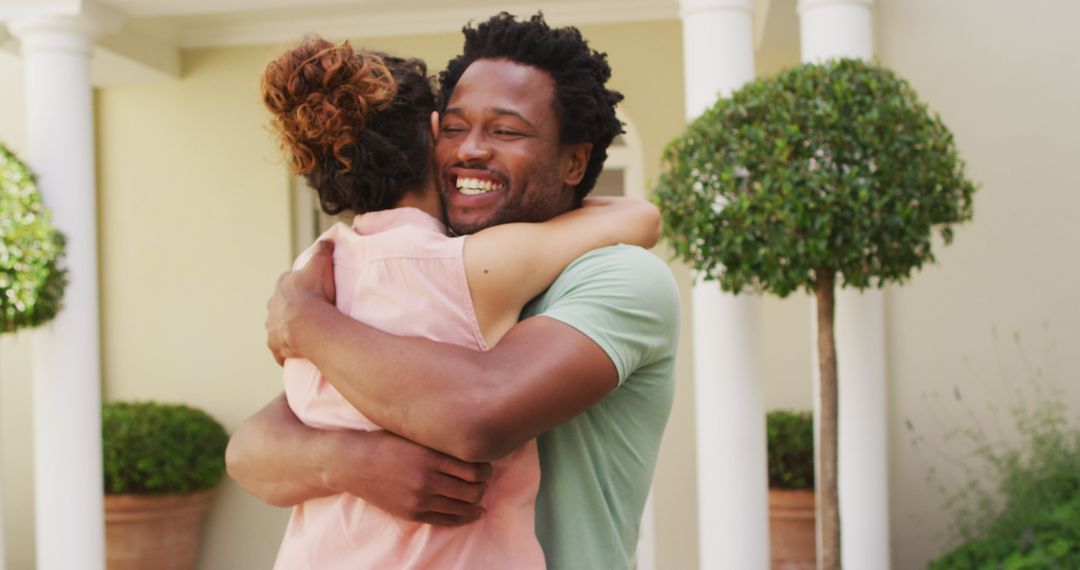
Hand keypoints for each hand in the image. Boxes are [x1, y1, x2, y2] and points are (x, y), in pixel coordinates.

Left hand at [266, 240, 337, 364]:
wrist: (308, 323)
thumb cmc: (315, 293)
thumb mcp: (320, 264)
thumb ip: (323, 250)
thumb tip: (327, 238)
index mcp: (283, 285)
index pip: (289, 283)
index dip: (301, 287)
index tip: (312, 291)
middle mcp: (273, 304)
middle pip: (281, 305)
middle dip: (292, 308)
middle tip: (311, 314)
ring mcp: (272, 326)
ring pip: (278, 326)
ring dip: (288, 329)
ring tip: (305, 334)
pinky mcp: (275, 344)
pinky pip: (279, 349)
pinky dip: (284, 351)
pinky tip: (295, 353)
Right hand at [333, 430, 492, 525]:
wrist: (353, 463)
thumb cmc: (386, 443)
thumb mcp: (414, 434)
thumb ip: (440, 440)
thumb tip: (472, 440)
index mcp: (429, 457)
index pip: (474, 469)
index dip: (486, 468)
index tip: (484, 463)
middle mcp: (426, 480)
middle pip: (473, 491)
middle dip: (483, 485)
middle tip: (483, 478)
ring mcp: (419, 500)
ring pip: (463, 507)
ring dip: (476, 500)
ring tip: (476, 491)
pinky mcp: (412, 514)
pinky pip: (447, 520)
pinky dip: (466, 516)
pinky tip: (475, 510)